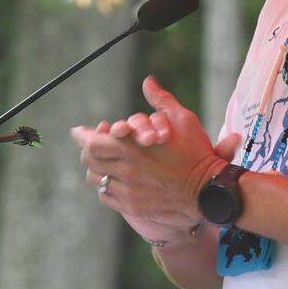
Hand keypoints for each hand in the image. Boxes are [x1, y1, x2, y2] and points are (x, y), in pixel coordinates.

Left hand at [71, 76, 233, 230]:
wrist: (207, 191)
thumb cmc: (197, 154)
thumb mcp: (183, 121)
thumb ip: (161, 101)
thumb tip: (148, 82)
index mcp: (133, 148)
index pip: (92, 143)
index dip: (83, 136)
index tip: (80, 131)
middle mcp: (126, 171)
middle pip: (90, 161)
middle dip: (88, 150)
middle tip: (91, 145)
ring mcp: (128, 191)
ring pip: (97, 179)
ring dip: (97, 168)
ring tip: (103, 162)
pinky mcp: (133, 206)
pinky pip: (107, 196)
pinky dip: (107, 186)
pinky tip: (115, 179)